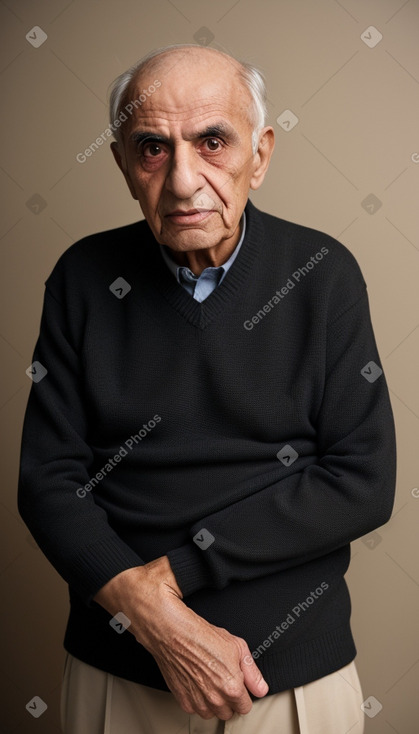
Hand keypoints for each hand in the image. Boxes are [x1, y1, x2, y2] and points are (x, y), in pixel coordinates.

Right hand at [94, 557, 268, 718]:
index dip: (243, 694)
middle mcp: (215, 698)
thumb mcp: (236, 646)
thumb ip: (252, 672)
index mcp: (231, 686)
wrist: (173, 633)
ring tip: (210, 681)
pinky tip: (198, 682)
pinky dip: (198, 700)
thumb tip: (261, 688)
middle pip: (229, 712)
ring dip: (214, 703)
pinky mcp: (183, 700)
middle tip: (224, 680)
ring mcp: (198, 701)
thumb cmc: (201, 635)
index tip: (238, 685)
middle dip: (229, 699)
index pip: (245, 707)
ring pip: (212, 713)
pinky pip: (196, 709)